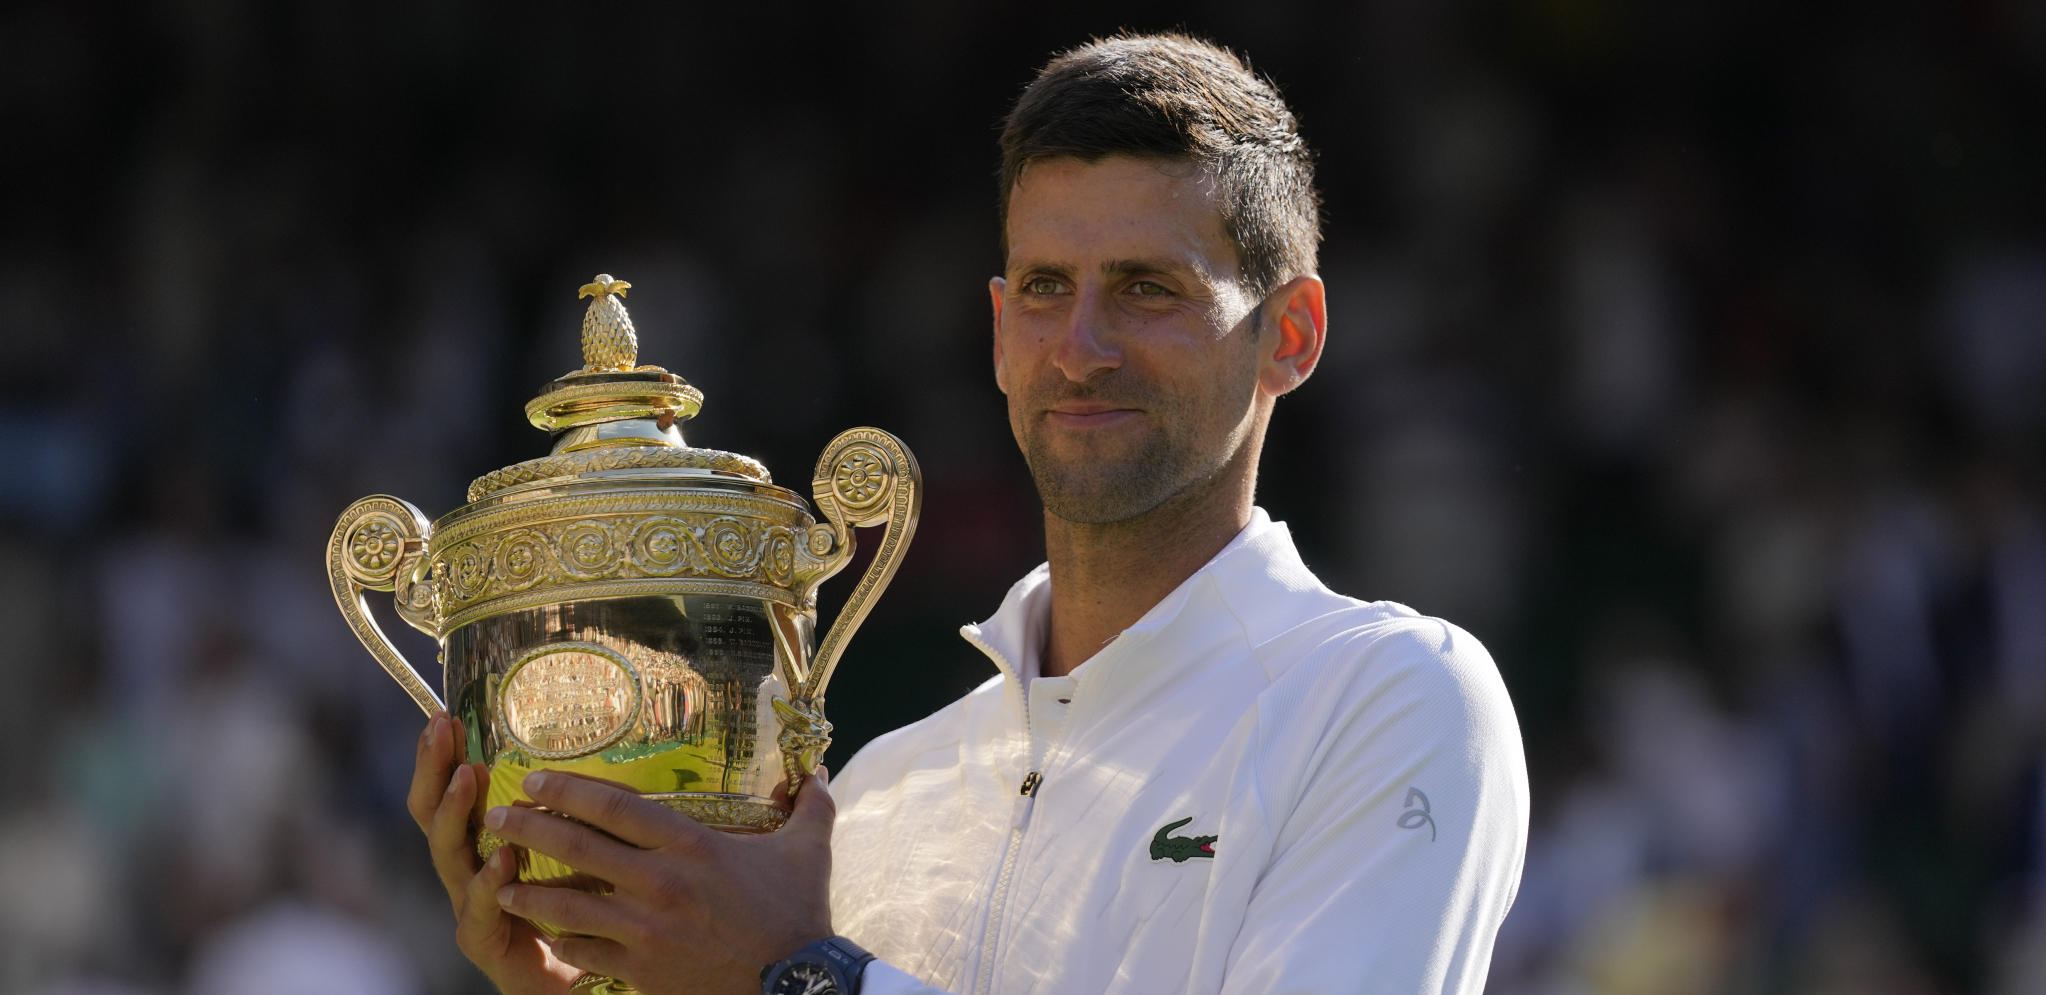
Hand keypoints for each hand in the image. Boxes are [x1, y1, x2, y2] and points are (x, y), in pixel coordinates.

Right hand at [407, 713, 583, 994]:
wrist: (576, 976)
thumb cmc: (577, 907)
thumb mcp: (577, 848)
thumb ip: (570, 811)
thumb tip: (585, 753)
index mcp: (485, 841)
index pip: (454, 791)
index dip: (446, 756)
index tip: (447, 715)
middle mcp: (468, 868)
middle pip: (435, 814)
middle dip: (434, 769)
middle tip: (439, 730)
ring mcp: (469, 904)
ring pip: (448, 854)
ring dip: (454, 813)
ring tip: (464, 778)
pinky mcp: (482, 940)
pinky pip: (477, 908)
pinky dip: (488, 883)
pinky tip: (501, 860)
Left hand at [486, 766, 836, 994]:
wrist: (797, 983)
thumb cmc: (800, 914)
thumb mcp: (809, 851)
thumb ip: (809, 806)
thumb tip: (820, 772)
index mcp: (691, 845)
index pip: (614, 806)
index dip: (567, 789)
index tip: (533, 779)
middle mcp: (659, 881)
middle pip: (577, 846)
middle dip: (528, 828)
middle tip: (497, 816)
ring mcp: (645, 929)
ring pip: (567, 904)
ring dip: (528, 889)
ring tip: (500, 881)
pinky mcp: (642, 969)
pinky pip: (585, 951)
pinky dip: (560, 940)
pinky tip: (546, 932)